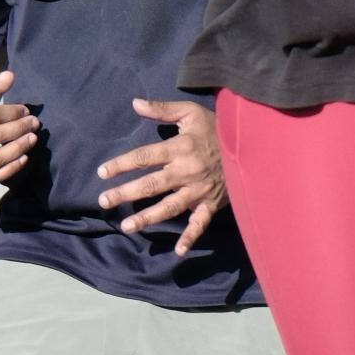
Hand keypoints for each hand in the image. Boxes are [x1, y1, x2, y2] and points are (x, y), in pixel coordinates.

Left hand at [99, 97, 225, 247]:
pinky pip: (200, 223)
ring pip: (169, 207)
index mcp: (180, 148)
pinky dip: (191, 237)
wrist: (251, 145)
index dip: (121, 164)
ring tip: (127, 227)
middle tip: (104, 201)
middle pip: (151, 185)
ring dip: (147, 218)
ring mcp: (199, 190)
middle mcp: (187, 171)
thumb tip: (135, 104)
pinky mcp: (211, 203)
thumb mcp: (190, 112)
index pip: (144, 157)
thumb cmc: (217, 128)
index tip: (102, 173)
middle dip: (125, 193)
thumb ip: (162, 108)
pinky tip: (178, 250)